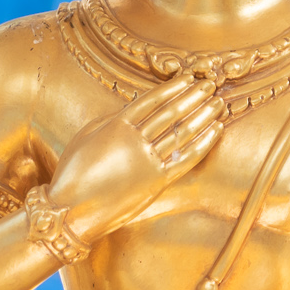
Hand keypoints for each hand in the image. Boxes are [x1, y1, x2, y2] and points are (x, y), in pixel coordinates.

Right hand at [46, 74, 223, 239]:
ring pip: (182, 133)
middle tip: (210, 84)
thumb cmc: (73, 173)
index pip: (152, 101)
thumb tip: (131, 108)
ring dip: (203, 116)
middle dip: (193, 97)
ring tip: (218, 103)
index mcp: (116, 125)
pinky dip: (203, 143)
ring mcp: (147, 161)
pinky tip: (215, 130)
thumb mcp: (86, 136)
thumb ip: (110, 120)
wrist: (71, 210)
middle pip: (171, 113)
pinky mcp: (156, 181)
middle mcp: (135, 140)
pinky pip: (186, 159)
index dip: (173, 88)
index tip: (188, 78)